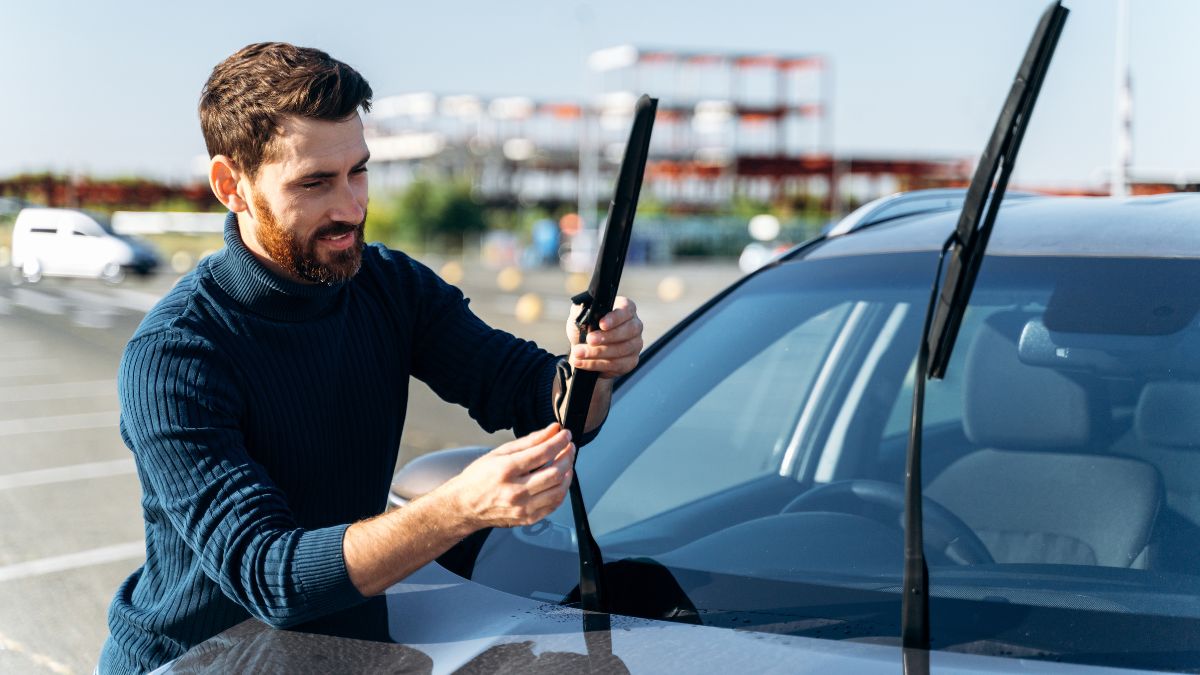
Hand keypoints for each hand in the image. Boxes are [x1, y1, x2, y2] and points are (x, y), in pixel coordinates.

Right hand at [443, 423, 574, 528]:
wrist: (464, 506)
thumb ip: (529, 441)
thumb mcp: (500, 453)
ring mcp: (522, 508)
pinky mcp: (527, 518)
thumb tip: (552, 430)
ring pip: (558, 490)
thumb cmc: (478, 478)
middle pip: (555, 473)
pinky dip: (561, 490)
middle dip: (568, 456)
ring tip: (566, 463)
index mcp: (506, 470)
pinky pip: (554, 505)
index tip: (566, 435)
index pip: (543, 453)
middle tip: (569, 448)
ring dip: (568, 474)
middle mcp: (515, 491)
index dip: (560, 442)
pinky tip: (559, 480)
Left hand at [566, 296, 642, 378]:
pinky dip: (596, 364)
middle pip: (629, 331)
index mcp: (625, 309)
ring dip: (597, 352)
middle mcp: (635, 326)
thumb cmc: (584, 329)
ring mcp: (635, 345)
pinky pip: (616, 365)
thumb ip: (582, 309)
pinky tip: (582, 362)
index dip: (615, 317)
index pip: (627, 310)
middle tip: (589, 340)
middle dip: (607, 337)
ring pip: (621, 349)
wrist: (581, 351)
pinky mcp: (630, 362)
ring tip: (579, 353)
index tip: (601, 324)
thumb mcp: (580, 315)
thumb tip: (585, 310)